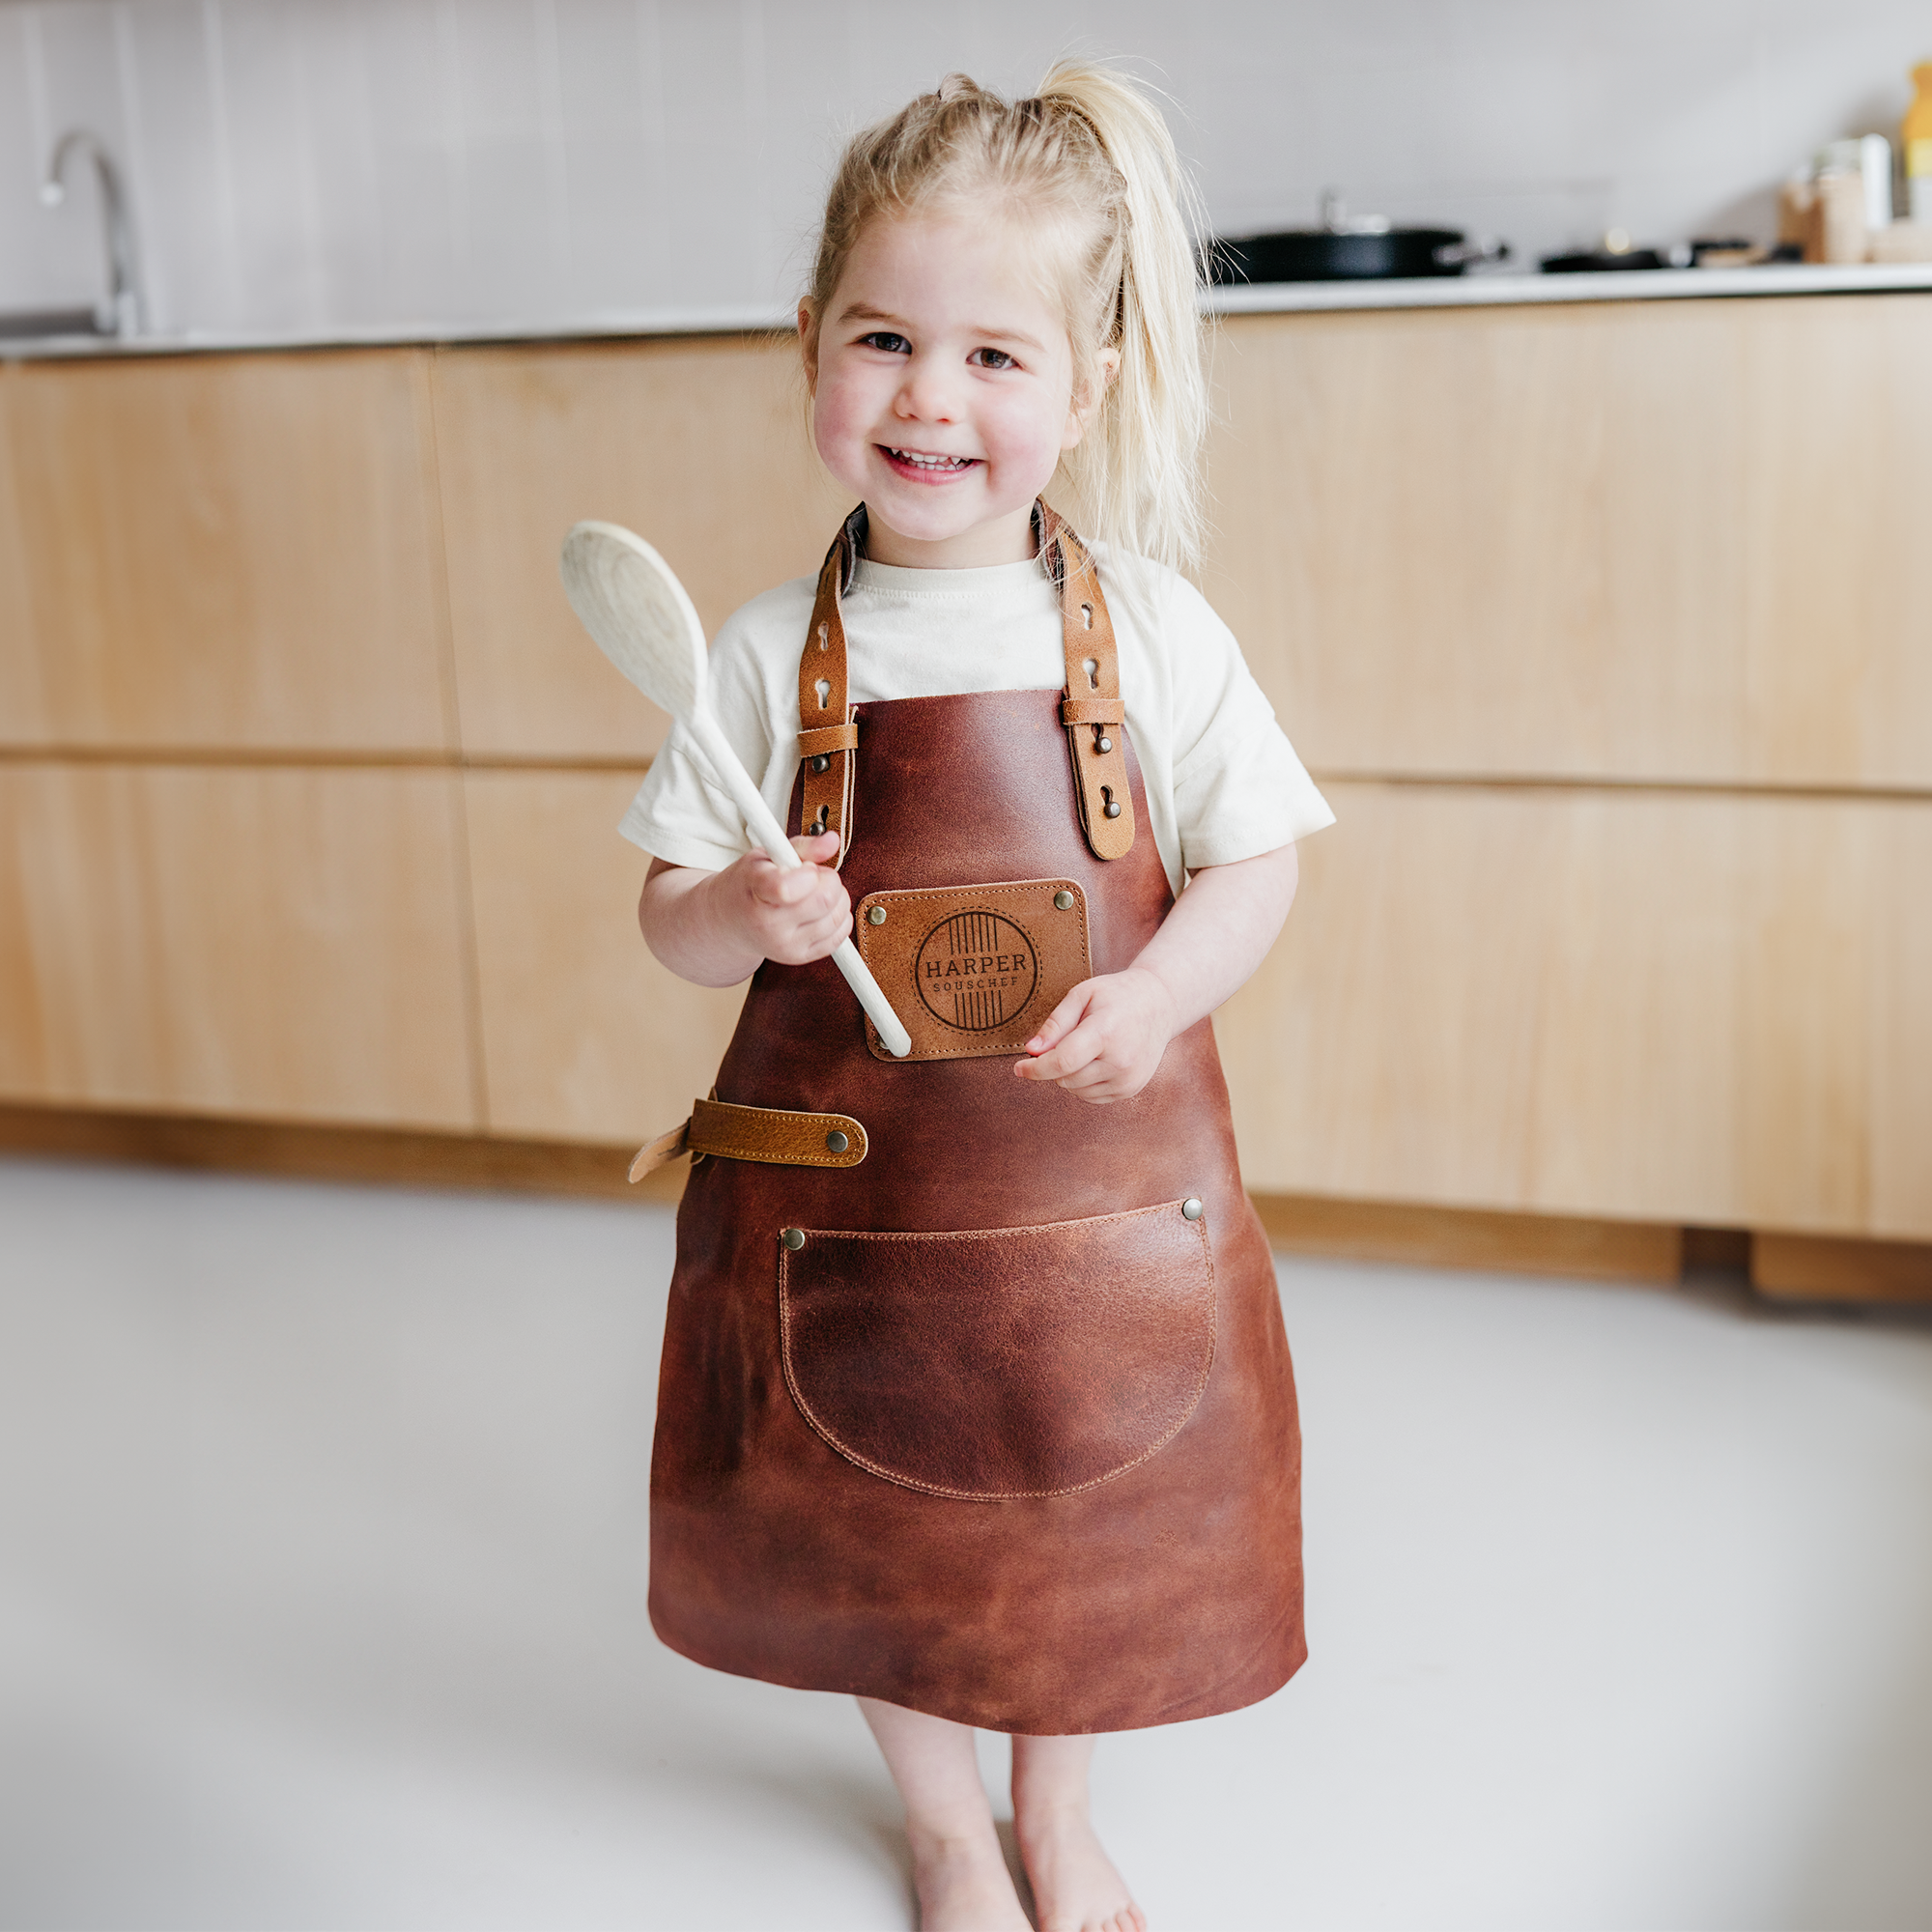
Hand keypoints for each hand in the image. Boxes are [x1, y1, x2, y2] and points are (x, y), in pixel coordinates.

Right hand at [723, 830, 849, 964]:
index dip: (808, 873)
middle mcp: (768, 925)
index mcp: (755, 891)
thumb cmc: (750, 884)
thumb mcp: (766, 856)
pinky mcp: (799, 957)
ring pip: (836, 917)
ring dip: (836, 898)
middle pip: (824, 899)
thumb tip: (833, 841)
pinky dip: (839, 917)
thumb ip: (803, 847)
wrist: (728, 922)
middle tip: (813, 876)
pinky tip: (820, 910)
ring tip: (813, 893)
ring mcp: (784, 946)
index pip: (787, 888)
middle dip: (829, 879)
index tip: (805, 868)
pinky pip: (840, 936)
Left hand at [1013, 967, 1179, 1104]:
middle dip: (1053, 1065)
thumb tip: (1032, 1050)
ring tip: (1086, 1046)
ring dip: (1068, 1075)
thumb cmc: (1117, 995)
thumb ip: (1056, 1023)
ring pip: (1076, 1091)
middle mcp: (1121, 1061)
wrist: (1160, 1005)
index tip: (1019, 1068)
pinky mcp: (1131, 1090)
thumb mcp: (1082, 995)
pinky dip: (1083, 1083)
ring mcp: (1128, 1079)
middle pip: (1065, 1078)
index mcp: (1106, 1033)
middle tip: (1063, 1041)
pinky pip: (1091, 1096)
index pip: (1062, 1062)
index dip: (1035, 1068)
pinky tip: (1096, 1059)